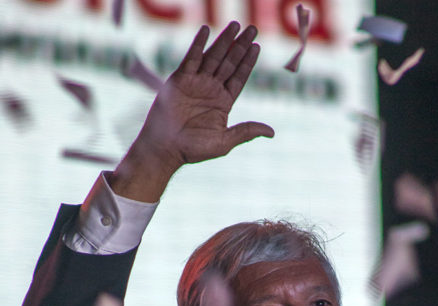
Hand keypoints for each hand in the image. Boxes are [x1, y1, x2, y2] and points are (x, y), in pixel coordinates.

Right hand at [112, 22, 274, 200]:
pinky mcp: (180, 80)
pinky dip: (199, 44)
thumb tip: (272, 132)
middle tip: (253, 29)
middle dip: (241, 46)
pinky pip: (191, 58)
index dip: (248, 62)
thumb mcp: (224, 141)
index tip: (257, 47)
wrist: (165, 148)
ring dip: (224, 40)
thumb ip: (246, 131)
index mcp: (223, 102)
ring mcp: (196, 83)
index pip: (239, 77)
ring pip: (213, 57)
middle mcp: (211, 89)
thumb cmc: (194, 149)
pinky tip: (206, 30)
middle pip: (229, 63)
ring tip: (236, 25)